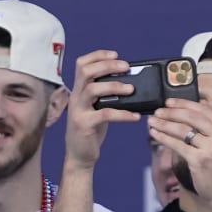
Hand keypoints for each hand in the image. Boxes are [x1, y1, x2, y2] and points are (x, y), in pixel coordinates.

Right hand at [63, 51, 140, 170]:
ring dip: (114, 86)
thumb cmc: (91, 130)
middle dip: (107, 65)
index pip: (81, 64)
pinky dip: (122, 114)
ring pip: (92, 89)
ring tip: (131, 89)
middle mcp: (75, 97)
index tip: (116, 55)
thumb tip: (129, 84)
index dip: (98, 55)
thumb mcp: (95, 108)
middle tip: (126, 67)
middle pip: (85, 71)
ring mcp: (78, 110)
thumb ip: (105, 96)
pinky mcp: (84, 124)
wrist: (79, 156)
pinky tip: (135, 116)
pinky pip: (105, 114)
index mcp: (78, 90)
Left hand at [150, 99, 211, 211]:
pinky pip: (177, 144)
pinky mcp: (199, 161)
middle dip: (172, 112)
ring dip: (164, 124)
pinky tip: (155, 134)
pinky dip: (163, 137)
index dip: (184, 103)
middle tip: (158, 111)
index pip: (204, 110)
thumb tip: (200, 102)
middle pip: (192, 117)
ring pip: (182, 130)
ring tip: (152, 121)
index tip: (169, 102)